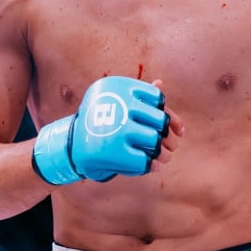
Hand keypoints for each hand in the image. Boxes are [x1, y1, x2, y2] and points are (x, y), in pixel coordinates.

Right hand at [33, 76, 172, 184]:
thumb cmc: (100, 123)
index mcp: (122, 90)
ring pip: (154, 141)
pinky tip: (154, 165)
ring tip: (165, 157)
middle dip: (168, 137)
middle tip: (171, 145)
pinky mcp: (114, 151)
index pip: (158, 102)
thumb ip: (138, 98)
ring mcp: (118, 128)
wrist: (71, 145)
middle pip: (160, 121)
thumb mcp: (117, 105)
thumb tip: (160, 84)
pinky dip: (151, 164)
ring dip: (163, 153)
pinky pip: (143, 160)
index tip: (178, 130)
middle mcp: (121, 106)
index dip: (172, 118)